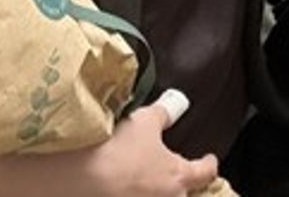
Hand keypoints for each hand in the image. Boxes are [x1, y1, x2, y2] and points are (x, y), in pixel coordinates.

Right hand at [0, 88, 217, 196]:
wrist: (78, 181)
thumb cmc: (117, 150)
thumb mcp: (144, 121)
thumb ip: (163, 113)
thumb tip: (177, 101)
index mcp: (177, 176)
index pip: (204, 172)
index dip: (207, 164)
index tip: (209, 159)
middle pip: (182, 193)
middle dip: (177, 184)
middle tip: (166, 171)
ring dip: (151, 189)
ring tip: (136, 177)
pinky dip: (128, 191)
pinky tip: (116, 184)